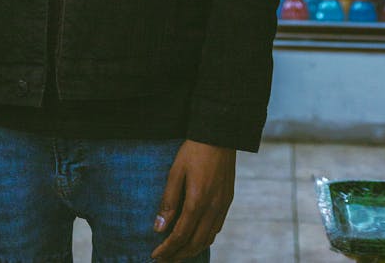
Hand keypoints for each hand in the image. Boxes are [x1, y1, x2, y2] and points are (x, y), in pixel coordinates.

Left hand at [151, 140, 235, 260]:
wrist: (219, 134)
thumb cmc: (194, 151)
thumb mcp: (176, 172)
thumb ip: (168, 202)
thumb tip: (159, 229)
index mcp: (197, 201)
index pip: (180, 235)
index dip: (167, 249)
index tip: (155, 255)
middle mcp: (213, 208)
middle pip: (195, 243)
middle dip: (178, 255)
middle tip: (165, 260)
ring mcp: (223, 205)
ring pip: (208, 238)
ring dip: (192, 250)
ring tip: (178, 254)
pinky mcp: (228, 200)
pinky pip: (217, 228)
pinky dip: (205, 239)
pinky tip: (196, 238)